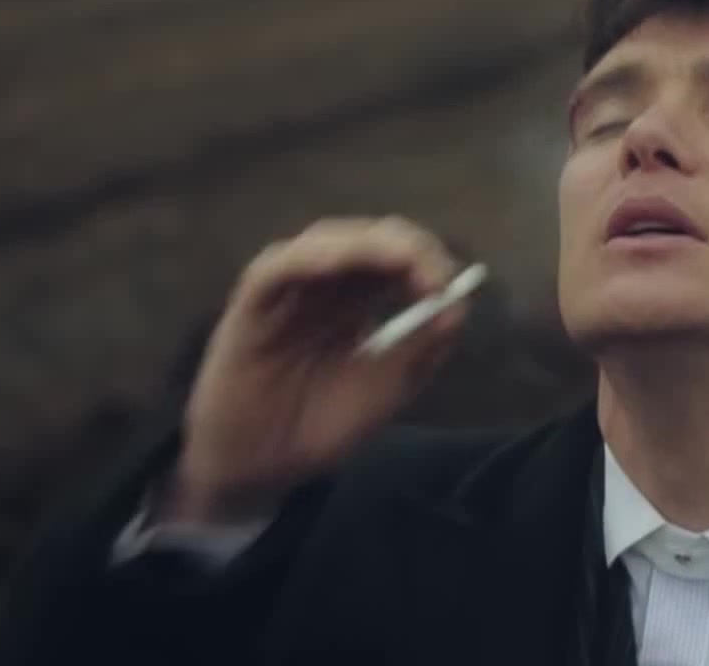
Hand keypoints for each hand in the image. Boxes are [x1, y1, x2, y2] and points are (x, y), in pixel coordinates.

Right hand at [165, 216, 468, 523]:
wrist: (259, 468)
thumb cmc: (316, 427)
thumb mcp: (384, 390)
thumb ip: (419, 349)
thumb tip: (458, 307)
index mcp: (358, 302)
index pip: (398, 260)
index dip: (428, 262)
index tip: (453, 286)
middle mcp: (324, 287)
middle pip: (368, 241)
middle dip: (407, 247)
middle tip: (434, 273)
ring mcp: (288, 292)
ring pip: (325, 242)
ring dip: (367, 245)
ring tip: (401, 258)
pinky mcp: (250, 307)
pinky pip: (275, 271)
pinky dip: (306, 259)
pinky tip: (337, 262)